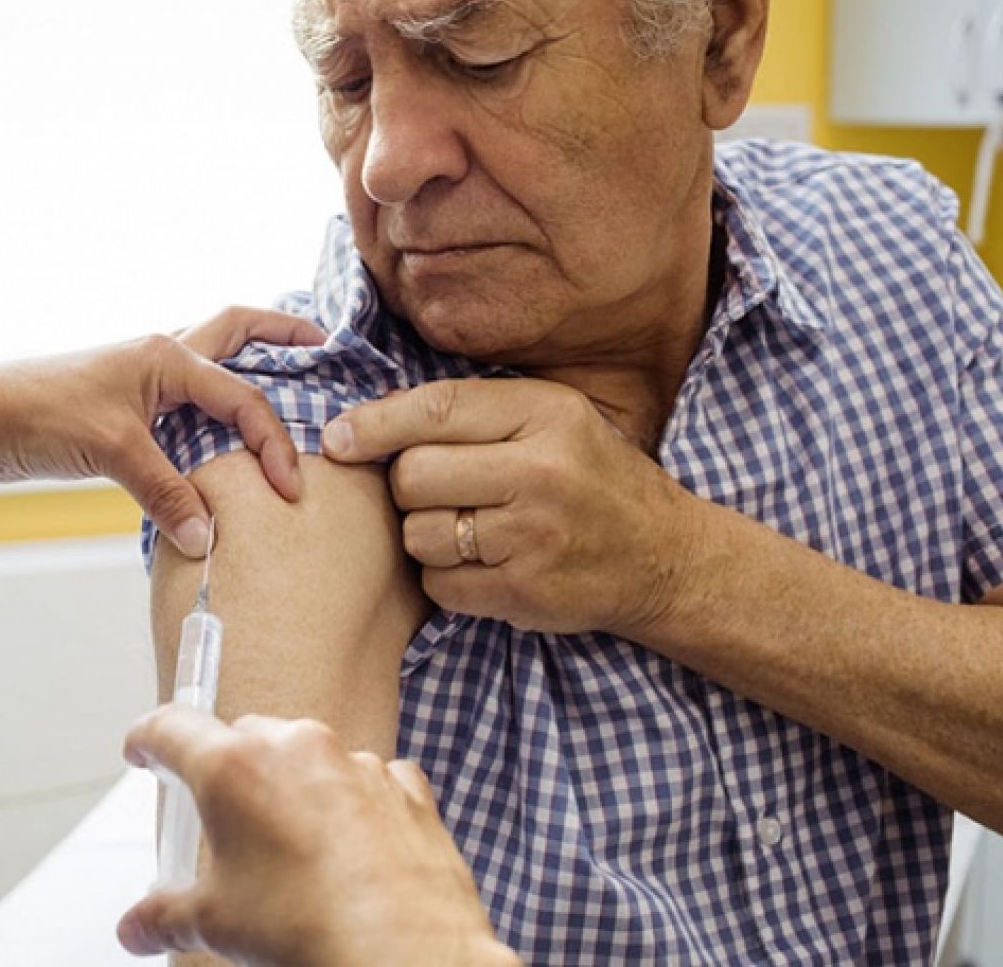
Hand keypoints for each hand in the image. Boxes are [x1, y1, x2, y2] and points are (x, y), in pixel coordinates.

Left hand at [0, 307, 323, 557]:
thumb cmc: (42, 415)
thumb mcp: (114, 454)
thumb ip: (167, 495)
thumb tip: (207, 540)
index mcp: (168, 356)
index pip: (243, 398)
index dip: (273, 444)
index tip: (290, 489)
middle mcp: (161, 356)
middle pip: (237, 331)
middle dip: (283, 334)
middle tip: (324, 343)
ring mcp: (144, 378)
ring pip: (212, 361)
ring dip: (250, 366)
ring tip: (291, 377)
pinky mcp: (127, 406)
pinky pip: (187, 401)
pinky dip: (215, 410)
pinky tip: (226, 434)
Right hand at [117, 706, 513, 966]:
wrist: (404, 951)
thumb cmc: (308, 927)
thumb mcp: (215, 924)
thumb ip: (165, 916)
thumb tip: (140, 927)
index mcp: (233, 767)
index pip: (171, 727)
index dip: (148, 738)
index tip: (144, 749)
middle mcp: (295, 747)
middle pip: (243, 738)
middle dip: (228, 772)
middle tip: (223, 822)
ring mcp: (354, 761)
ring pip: (308, 756)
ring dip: (293, 788)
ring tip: (291, 851)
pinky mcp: (403, 786)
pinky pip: (367, 779)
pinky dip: (353, 803)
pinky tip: (350, 850)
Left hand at [320, 379, 707, 635]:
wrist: (664, 558)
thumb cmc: (591, 480)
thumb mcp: (551, 421)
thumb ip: (474, 413)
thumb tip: (368, 419)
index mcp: (546, 413)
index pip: (436, 410)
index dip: (374, 424)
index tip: (338, 438)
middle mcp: (541, 471)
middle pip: (413, 475)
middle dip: (409, 486)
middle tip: (442, 492)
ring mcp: (532, 536)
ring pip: (418, 533)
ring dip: (426, 535)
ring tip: (469, 530)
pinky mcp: (524, 592)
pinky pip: (438, 584)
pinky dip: (446, 579)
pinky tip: (483, 566)